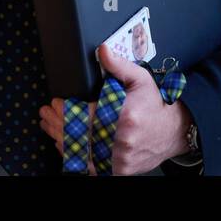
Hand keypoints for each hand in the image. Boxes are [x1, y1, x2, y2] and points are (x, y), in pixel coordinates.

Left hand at [38, 43, 190, 175]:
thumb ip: (119, 65)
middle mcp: (122, 140)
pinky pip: (90, 166)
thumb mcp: (140, 79)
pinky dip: (75, 155)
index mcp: (126, 116)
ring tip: (49, 127)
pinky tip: (63, 145)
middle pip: (80, 135)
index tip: (55, 103)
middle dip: (58, 123)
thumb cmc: (155, 105)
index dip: (66, 110)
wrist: (173, 131)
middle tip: (46, 114)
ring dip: (61, 139)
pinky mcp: (120, 170)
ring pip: (82, 152)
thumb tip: (103, 50)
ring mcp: (120, 158)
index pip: (86, 115)